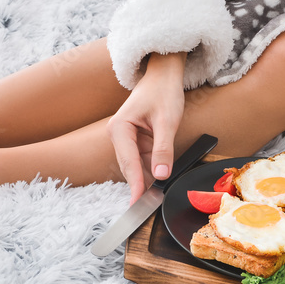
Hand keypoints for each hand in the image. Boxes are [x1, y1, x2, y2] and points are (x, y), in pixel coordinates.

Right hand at [106, 52, 186, 203]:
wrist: (163, 76)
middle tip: (150, 207)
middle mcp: (118, 135)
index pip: (128, 163)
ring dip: (147, 180)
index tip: (138, 203)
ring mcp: (126, 140)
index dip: (135, 185)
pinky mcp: (135, 142)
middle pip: (129, 168)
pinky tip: (160, 182)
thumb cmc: (163, 92)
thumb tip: (161, 174)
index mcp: (119, 129)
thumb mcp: (167, 120)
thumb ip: (163, 148)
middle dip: (140, 186)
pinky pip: (142, 162)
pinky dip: (151, 172)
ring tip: (157, 197)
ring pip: (136, 167)